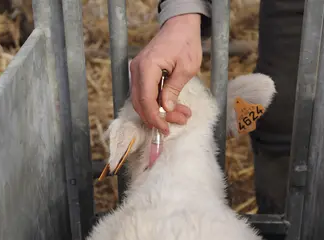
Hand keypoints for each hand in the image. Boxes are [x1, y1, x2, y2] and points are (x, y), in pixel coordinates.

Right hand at [130, 13, 202, 134]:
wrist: (180, 26)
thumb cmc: (185, 43)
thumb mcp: (186, 68)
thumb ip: (173, 89)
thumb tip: (165, 109)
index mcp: (147, 67)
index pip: (146, 100)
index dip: (155, 117)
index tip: (165, 128)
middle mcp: (137, 70)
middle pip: (141, 103)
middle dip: (158, 117)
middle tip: (179, 121)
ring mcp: (137, 71)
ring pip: (143, 100)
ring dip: (159, 111)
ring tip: (181, 114)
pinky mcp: (142, 73)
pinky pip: (146, 93)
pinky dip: (157, 102)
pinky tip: (172, 106)